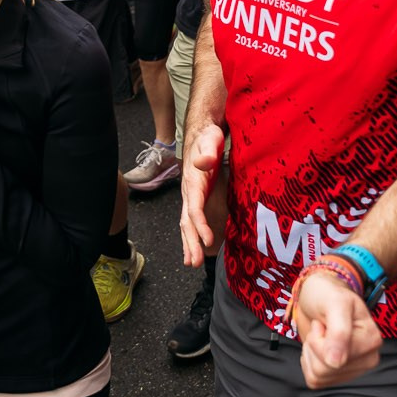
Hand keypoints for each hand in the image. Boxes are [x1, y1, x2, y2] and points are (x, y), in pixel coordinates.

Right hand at [179, 123, 224, 265]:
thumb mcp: (209, 139)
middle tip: (195, 263)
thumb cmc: (207, 137)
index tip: (207, 241)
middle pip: (187, 222)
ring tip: (192, 263)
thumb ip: (207, 151)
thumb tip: (203, 162)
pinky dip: (192, 236)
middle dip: (190, 243)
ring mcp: (191, 197)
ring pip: (187, 224)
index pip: (194, 208)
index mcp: (193, 183)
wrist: (201, 133)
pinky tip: (195, 250)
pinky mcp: (197, 198)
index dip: (200, 225)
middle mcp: (189, 193)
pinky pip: (192, 221)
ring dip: (189, 244)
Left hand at [291, 269, 382, 388]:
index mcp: (372, 340)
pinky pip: (314, 380)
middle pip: (326, 370)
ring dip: (310, 352)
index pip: (335, 359)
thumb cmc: (328, 295)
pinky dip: (309, 361)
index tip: (326, 321)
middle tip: (322, 327)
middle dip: (314, 345)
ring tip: (321, 334)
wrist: (318, 297)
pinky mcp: (339, 376)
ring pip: (318, 376)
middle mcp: (367, 358)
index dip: (320, 339)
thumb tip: (337, 362)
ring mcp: (354, 369)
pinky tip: (319, 345)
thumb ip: (339, 331)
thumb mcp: (335, 303)